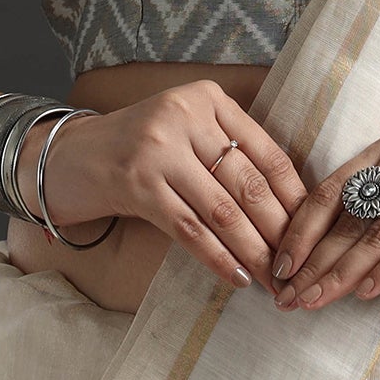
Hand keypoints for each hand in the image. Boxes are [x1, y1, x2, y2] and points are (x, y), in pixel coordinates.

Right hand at [35, 79, 310, 292]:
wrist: (67, 157)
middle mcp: (184, 116)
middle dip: (279, 232)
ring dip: (254, 252)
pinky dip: (218, 259)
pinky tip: (238, 278)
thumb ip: (229, 149)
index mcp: (207, 99)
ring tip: (275, 280)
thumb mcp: (186, 131)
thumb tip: (289, 203)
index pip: (266, 152)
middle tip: (299, 266)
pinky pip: (190, 230)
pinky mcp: (137, 184)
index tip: (312, 231)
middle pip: (247, 184)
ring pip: (222, 211)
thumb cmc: (138, 148)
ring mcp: (158, 149)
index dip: (293, 196)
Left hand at [270, 127, 379, 313]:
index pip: (334, 189)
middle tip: (286, 297)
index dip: (301, 230)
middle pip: (351, 214)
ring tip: (314, 303)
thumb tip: (327, 260)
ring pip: (379, 232)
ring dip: (342, 273)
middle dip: (314, 260)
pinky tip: (365, 294)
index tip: (277, 267)